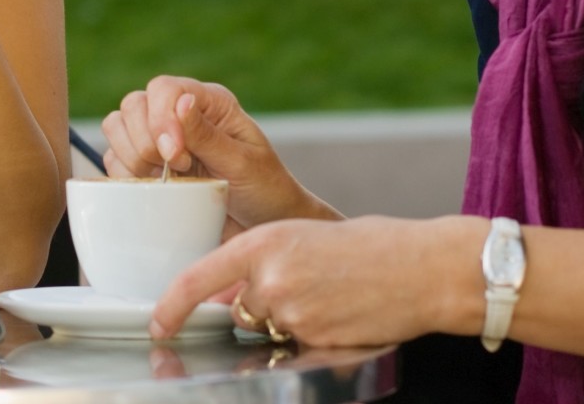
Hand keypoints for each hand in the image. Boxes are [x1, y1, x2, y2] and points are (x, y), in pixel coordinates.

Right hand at [101, 76, 326, 229]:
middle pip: (134, 104)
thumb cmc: (265, 190)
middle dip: (145, 141)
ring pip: (117, 126)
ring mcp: (159, 140)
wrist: (263, 226)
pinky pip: (114, 159)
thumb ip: (208, 136)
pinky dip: (124, 175)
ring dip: (133, 156)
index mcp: (209, 103)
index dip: (161, 119)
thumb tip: (181, 102)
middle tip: (177, 169)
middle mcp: (180, 114)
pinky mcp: (146, 167)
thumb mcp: (243, 163)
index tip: (177, 156)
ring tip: (167, 180)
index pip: (164, 89)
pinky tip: (153, 189)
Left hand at [149, 215, 485, 346]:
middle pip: (238, 309)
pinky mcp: (315, 340)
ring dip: (286, 321)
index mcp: (264, 242)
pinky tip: (342, 315)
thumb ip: (266, 260)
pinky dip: (312, 335)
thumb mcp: (306, 236)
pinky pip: (297, 345)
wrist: (425, 268)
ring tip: (329, 298)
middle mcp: (271, 278)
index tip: (158, 324)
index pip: (198, 278)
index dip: (171, 307)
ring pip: (268, 328)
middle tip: (304, 287)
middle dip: (258, 306)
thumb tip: (235, 289)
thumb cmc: (373, 245)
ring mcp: (293, 313)